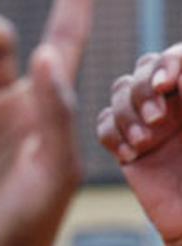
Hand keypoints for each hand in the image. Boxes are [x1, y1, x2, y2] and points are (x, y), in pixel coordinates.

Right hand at [97, 45, 181, 245]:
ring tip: (145, 142)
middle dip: (144, 88)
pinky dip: (112, 136)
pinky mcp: (127, 149)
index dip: (169, 62)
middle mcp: (172, 102)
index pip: (175, 58)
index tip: (170, 83)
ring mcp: (148, 125)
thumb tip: (176, 76)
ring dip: (126, 114)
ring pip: (119, 94)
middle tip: (159, 117)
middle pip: (143, 69)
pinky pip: (104, 127)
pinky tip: (130, 154)